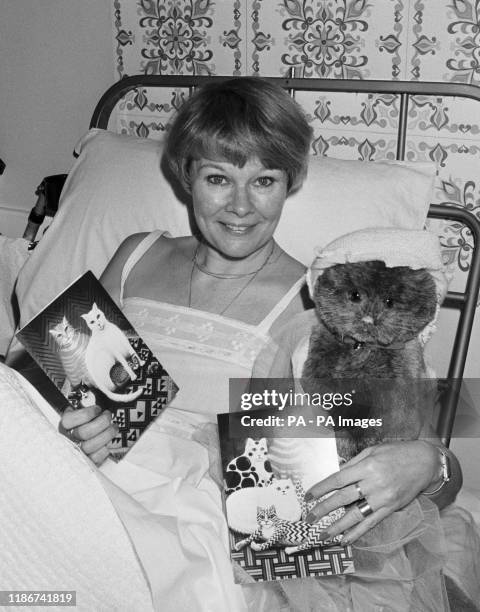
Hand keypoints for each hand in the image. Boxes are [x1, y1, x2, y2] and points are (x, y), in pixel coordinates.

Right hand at [61, 405, 117, 465]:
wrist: (83, 445)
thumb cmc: (84, 425)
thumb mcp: (81, 412)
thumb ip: (82, 406)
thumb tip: (92, 400)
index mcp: (64, 426)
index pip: (68, 420)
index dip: (86, 414)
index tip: (97, 409)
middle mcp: (67, 440)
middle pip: (84, 432)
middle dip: (102, 422)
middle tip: (108, 416)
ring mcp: (76, 453)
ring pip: (91, 445)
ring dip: (107, 434)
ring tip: (113, 427)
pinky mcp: (86, 463)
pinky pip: (96, 458)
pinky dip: (105, 449)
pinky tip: (107, 442)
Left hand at [304, 440, 437, 544]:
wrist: (424, 462)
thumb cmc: (396, 452)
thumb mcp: (372, 451)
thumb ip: (353, 464)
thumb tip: (336, 476)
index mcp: (367, 466)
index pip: (338, 479)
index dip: (321, 488)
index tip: (308, 496)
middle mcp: (374, 483)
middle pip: (343, 499)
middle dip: (324, 509)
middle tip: (309, 518)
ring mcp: (383, 498)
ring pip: (356, 515)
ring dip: (337, 527)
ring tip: (323, 535)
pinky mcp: (391, 508)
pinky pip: (371, 523)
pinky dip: (357, 533)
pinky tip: (346, 540)